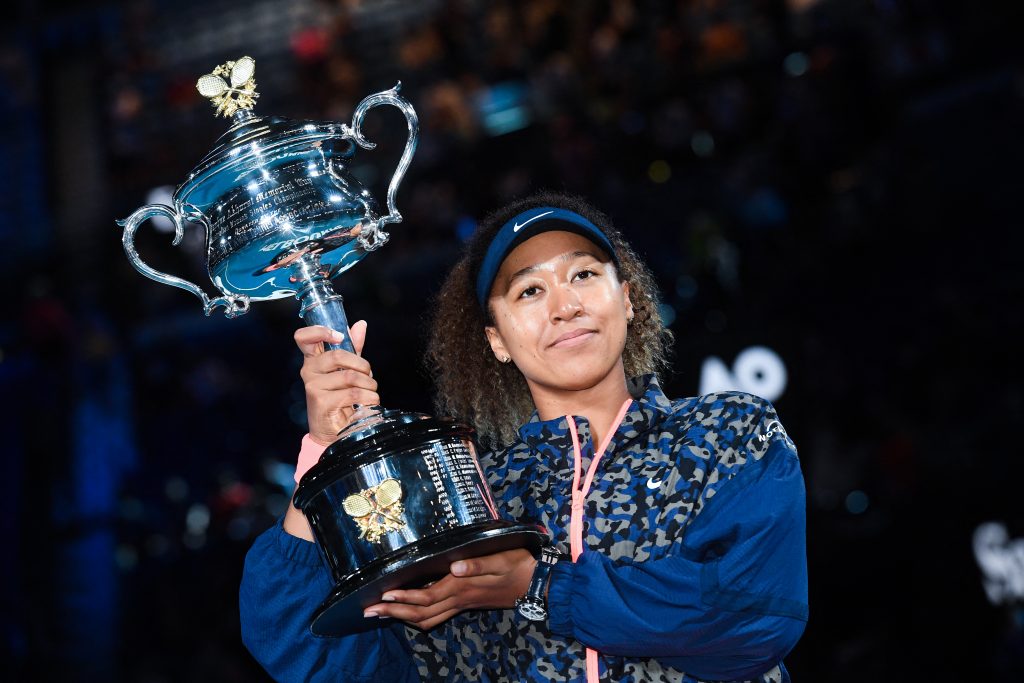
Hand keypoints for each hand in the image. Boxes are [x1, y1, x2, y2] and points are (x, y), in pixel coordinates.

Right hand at [295, 321, 378, 445]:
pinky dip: (369, 397)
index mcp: (313, 360)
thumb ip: (352, 347)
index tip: (339, 336)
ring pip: (350, 376)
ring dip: (369, 384)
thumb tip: (360, 324)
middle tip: (369, 375)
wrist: (334, 432)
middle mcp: (309, 371)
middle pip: (337, 355)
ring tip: (372, 392)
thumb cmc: (341, 398)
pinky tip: (370, 402)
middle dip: (362, 365)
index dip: (319, 331)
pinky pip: (353, 393)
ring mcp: (313, 386)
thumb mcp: (348, 369)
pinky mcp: (321, 402)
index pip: (303, 338)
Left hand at [363, 548, 536, 630]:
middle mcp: (458, 599)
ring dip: (402, 618)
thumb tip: (455, 567)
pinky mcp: (466, 603)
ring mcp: (462, 604)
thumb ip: (478, 564)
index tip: (382, 596)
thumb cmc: (518, 566)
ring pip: (427, 619)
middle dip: (393, 613)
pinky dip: (419, 617)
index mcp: (462, 587)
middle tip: (368, 611)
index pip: (426, 597)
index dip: (403, 599)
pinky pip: (437, 616)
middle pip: (420, 613)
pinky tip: (410, 613)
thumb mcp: (502, 559)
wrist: (536, 584)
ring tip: (381, 613)